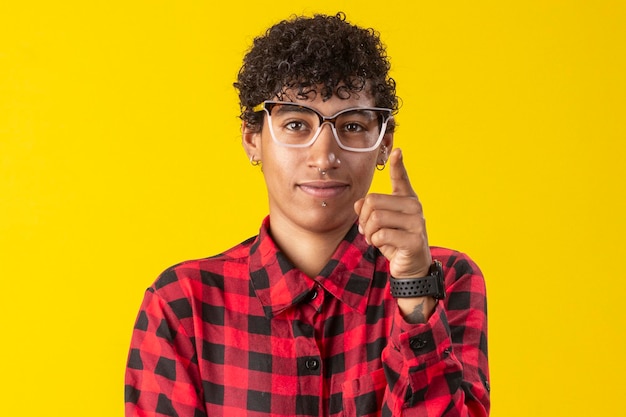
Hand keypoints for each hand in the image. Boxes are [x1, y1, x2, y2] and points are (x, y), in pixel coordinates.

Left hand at [354, 148, 431, 277]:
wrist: (410, 268)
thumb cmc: (394, 241)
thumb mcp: (379, 224)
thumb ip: (369, 210)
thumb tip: (358, 203)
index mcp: (407, 199)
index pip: (401, 178)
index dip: (398, 164)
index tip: (397, 150)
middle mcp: (414, 206)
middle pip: (373, 200)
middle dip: (363, 219)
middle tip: (367, 231)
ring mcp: (416, 222)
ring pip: (376, 217)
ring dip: (368, 233)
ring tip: (374, 239)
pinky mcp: (414, 239)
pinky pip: (382, 234)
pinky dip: (376, 242)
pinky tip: (383, 246)